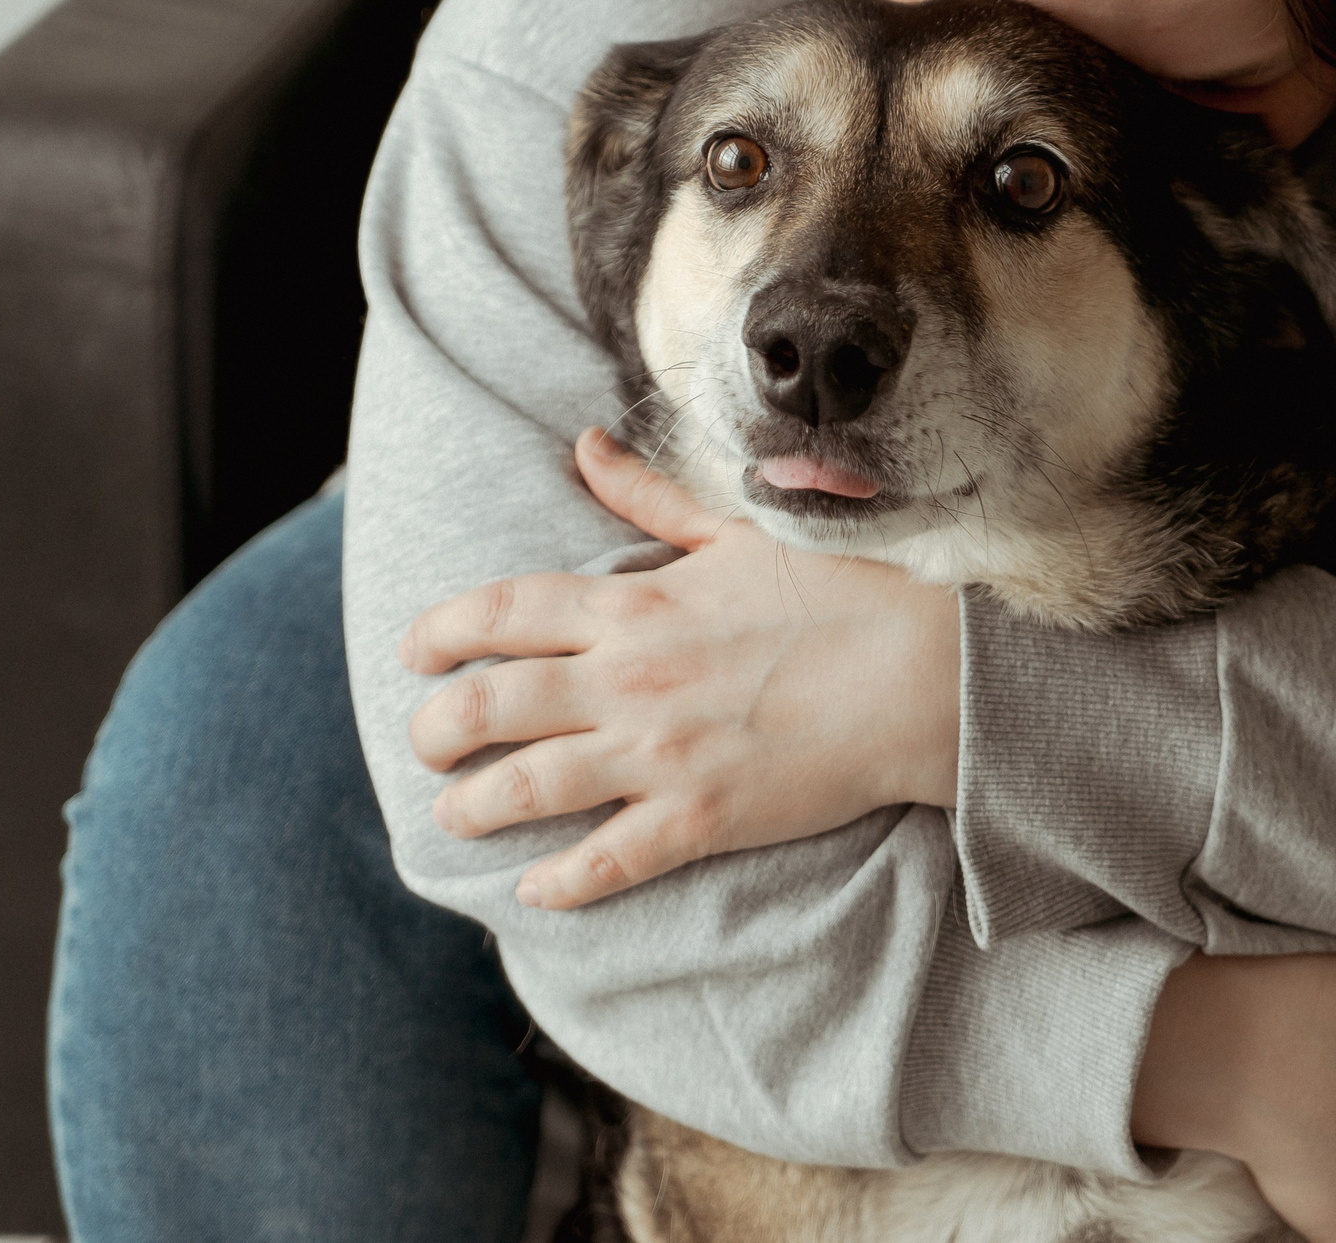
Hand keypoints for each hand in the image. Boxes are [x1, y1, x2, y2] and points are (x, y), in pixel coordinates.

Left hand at [403, 428, 962, 908]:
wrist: (922, 671)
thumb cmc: (839, 594)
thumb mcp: (736, 531)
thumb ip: (650, 497)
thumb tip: (586, 447)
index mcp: (637, 603)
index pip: (505, 611)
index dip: (443, 630)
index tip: (412, 649)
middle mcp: (632, 677)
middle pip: (494, 703)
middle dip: (437, 727)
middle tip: (421, 742)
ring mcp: (663, 751)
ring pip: (532, 785)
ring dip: (476, 804)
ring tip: (451, 815)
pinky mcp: (704, 815)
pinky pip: (611, 858)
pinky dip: (563, 880)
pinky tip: (533, 888)